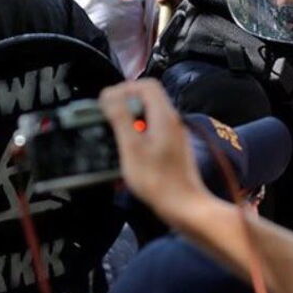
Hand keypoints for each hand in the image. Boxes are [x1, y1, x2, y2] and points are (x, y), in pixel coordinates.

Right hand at [100, 79, 210, 225]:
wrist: (184, 207)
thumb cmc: (158, 182)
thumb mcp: (131, 148)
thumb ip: (120, 118)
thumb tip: (109, 96)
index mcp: (164, 117)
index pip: (146, 85)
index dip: (124, 88)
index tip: (108, 102)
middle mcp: (172, 122)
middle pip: (148, 97)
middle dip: (125, 102)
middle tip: (108, 116)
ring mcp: (174, 135)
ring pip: (149, 113)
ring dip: (130, 118)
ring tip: (116, 133)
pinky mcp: (172, 148)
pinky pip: (152, 129)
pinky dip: (138, 132)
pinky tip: (129, 149)